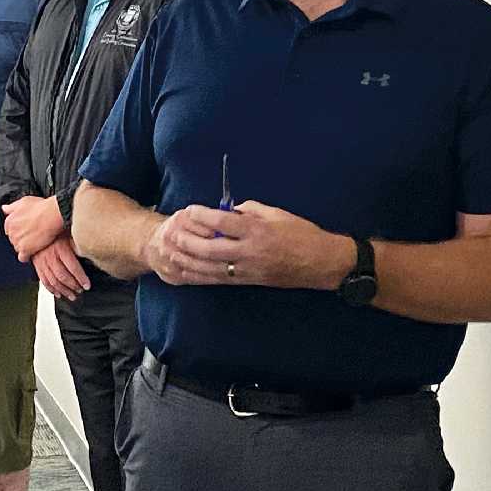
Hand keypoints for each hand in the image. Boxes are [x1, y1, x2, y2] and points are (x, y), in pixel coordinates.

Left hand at [1, 195, 64, 260]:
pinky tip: (32, 252)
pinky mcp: (25, 250)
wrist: (51, 215)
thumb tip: (4, 208)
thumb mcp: (23, 201)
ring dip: (24, 246)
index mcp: (9, 221)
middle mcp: (11, 232)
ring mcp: (17, 241)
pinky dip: (26, 257)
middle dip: (21, 238)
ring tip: (35, 242)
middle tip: (32, 235)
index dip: (18, 229)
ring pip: (17, 248)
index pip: (9, 229)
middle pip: (13, 239)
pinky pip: (22, 257)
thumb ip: (12, 207)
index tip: (25, 228)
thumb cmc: (40, 207)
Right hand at [31, 234, 91, 299]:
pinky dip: (51, 289)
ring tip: (72, 296)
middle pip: (63, 276)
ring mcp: (42, 262)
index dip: (81, 278)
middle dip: (73, 286)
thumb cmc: (57, 230)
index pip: (73, 267)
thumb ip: (78, 243)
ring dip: (64, 291)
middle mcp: (50, 256)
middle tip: (81, 290)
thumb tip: (90, 251)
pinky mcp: (37, 265)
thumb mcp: (69, 233)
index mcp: (60, 248)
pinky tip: (58, 293)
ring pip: (53, 281)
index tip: (87, 285)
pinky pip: (44, 281)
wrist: (37, 227)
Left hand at [142, 202, 352, 288]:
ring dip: (187, 261)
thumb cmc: (301, 234)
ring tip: (170, 252)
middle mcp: (249, 252)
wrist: (321, 263)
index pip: (223, 223)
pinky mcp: (247, 281)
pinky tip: (184, 271)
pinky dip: (198, 276)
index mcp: (257, 231)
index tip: (189, 209)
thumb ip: (249, 210)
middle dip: (187, 241)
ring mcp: (247, 270)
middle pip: (210, 249)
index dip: (202, 216)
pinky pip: (217, 280)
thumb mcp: (276, 214)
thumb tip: (227, 210)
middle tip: (172, 232)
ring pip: (209, 268)